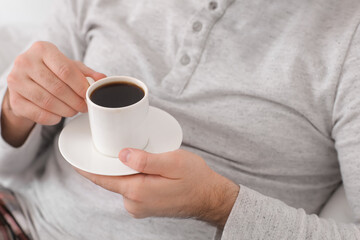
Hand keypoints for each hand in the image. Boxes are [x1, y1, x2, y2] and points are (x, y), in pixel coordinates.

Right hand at [1, 41, 105, 146]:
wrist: (26, 80)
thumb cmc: (51, 71)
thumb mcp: (69, 66)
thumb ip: (86, 73)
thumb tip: (102, 79)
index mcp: (42, 49)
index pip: (66, 70)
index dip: (80, 87)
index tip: (89, 96)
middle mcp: (25, 62)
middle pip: (58, 88)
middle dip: (76, 101)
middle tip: (84, 107)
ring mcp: (16, 81)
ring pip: (48, 102)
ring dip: (66, 110)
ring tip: (73, 111)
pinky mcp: (14, 99)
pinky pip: (38, 114)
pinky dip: (53, 118)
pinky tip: (59, 116)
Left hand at [77, 148, 239, 228]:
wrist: (209, 197)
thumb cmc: (195, 179)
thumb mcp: (173, 163)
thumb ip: (146, 159)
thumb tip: (122, 154)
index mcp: (138, 191)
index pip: (104, 179)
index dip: (88, 169)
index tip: (74, 161)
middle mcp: (135, 203)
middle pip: (113, 179)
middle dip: (114, 163)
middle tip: (122, 146)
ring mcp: (139, 207)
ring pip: (124, 183)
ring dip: (128, 169)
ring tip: (143, 157)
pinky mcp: (145, 206)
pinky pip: (132, 188)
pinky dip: (134, 177)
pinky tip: (148, 169)